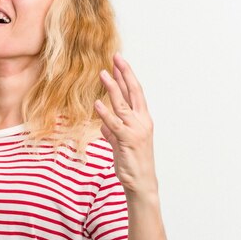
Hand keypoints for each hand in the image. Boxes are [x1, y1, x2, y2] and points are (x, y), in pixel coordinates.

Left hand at [94, 53, 156, 195]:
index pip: (135, 92)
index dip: (127, 76)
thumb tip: (104, 124)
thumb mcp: (120, 143)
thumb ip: (113, 131)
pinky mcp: (127, 140)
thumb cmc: (132, 162)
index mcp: (142, 119)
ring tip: (102, 73)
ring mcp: (136, 130)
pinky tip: (98, 103)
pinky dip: (105, 113)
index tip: (119, 62)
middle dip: (124, 73)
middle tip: (116, 57)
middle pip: (133, 92)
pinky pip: (114, 124)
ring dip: (112, 88)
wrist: (140, 182)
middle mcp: (142, 121)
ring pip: (123, 104)